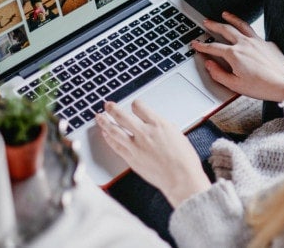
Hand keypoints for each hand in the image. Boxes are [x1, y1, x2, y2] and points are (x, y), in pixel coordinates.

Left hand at [96, 100, 210, 206]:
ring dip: (104, 122)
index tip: (134, 105)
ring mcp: (136, 146)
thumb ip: (162, 127)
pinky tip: (105, 135)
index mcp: (158, 124)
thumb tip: (155, 124)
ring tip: (99, 117)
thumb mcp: (177, 134)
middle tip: (107, 105)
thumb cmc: (184, 159)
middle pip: (122, 116)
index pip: (139, 107)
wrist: (180, 178)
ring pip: (114, 130)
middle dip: (112, 109)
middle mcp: (144, 133)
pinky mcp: (131, 158)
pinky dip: (108, 138)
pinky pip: (115, 145)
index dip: (135, 104)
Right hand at [192, 11, 283, 101]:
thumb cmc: (262, 87)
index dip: (202, 45)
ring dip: (231, 19)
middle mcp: (245, 44)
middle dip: (214, 25)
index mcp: (235, 54)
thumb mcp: (235, 86)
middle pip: (225, 30)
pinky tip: (244, 30)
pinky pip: (253, 33)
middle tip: (206, 22)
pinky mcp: (267, 43)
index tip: (195, 43)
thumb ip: (219, 74)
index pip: (213, 47)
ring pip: (241, 25)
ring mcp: (257, 41)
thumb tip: (209, 65)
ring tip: (224, 14)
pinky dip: (246, 29)